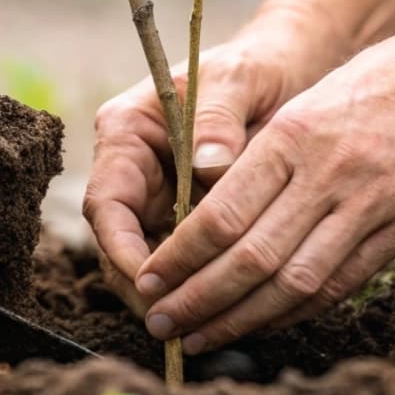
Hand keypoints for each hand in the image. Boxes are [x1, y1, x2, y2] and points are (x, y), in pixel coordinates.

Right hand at [85, 3, 351, 311]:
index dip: (123, 251)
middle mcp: (133, 169)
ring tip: (208, 327)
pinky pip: (188, 261)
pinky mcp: (188, 216)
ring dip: (177, 294)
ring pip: (152, 261)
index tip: (155, 286)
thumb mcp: (238, 80)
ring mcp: (159, 196)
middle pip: (121, 244)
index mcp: (126, 131)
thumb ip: (218, 118)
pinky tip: (232, 308)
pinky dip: (205, 284)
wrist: (288, 69)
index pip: (106, 204)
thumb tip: (207, 164)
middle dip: (148, 288)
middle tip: (182, 325)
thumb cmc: (256, 67)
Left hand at [131, 10, 394, 352]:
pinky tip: (271, 320)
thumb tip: (222, 208)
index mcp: (300, 132)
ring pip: (299, 281)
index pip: (225, 212)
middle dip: (201, 299)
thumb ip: (278, 151)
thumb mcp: (324, 93)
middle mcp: (335, 171)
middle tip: (163, 323)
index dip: (182, 256)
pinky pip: (348, 279)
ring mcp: (380, 202)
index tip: (151, 279)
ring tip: (205, 337)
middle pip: (253, 257)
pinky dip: (303, 307)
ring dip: (246, 318)